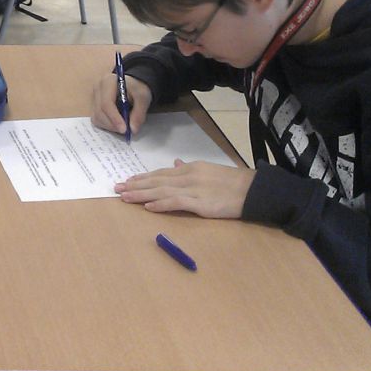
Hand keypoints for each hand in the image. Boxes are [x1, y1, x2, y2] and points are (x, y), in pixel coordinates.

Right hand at [90, 71, 152, 137]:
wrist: (133, 85)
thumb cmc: (136, 88)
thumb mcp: (143, 97)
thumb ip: (139, 113)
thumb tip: (132, 129)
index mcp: (107, 82)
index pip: (106, 103)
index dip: (114, 118)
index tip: (124, 129)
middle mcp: (97, 90)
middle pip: (99, 112)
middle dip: (112, 125)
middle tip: (126, 131)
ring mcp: (94, 98)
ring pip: (96, 117)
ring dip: (109, 126)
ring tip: (123, 126)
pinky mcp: (94, 106)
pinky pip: (97, 119)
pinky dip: (106, 125)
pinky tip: (116, 124)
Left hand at [115, 159, 255, 217]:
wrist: (253, 190)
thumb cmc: (232, 182)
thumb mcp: (208, 170)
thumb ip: (189, 169)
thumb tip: (176, 163)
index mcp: (190, 168)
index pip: (161, 173)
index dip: (143, 177)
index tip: (128, 180)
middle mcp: (188, 176)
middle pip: (156, 181)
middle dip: (135, 185)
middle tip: (116, 188)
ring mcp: (193, 189)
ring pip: (161, 191)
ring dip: (141, 194)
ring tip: (125, 197)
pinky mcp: (201, 203)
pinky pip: (176, 203)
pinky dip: (161, 204)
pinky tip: (148, 206)